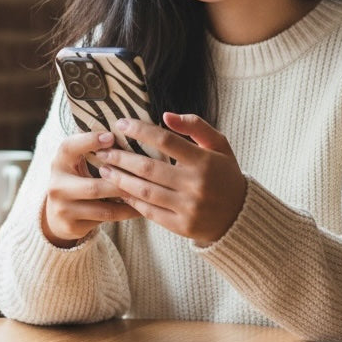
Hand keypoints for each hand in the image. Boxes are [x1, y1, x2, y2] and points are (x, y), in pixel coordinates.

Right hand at [42, 130, 141, 246]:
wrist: (57, 215)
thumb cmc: (77, 179)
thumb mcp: (77, 161)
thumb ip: (94, 149)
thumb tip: (128, 131)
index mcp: (59, 163)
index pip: (69, 148)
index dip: (89, 141)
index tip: (112, 136)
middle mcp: (57, 186)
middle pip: (94, 186)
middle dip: (122, 181)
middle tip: (146, 174)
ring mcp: (63, 209)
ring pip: (104, 207)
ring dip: (129, 200)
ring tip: (150, 193)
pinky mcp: (72, 226)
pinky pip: (106, 219)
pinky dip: (126, 212)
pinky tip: (142, 207)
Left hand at [94, 112, 246, 245]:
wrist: (239, 216)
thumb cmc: (225, 175)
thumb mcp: (219, 145)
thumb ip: (195, 126)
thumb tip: (166, 116)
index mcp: (204, 161)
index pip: (165, 141)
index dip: (140, 130)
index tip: (121, 124)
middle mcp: (195, 185)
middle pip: (149, 168)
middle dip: (121, 157)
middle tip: (102, 150)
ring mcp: (187, 208)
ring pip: (145, 191)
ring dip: (120, 179)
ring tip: (104, 169)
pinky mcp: (180, 226)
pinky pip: (149, 212)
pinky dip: (131, 200)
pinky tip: (119, 190)